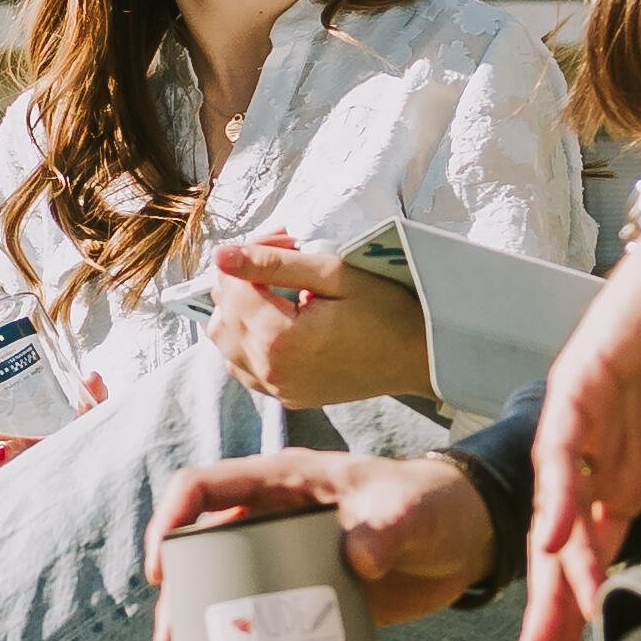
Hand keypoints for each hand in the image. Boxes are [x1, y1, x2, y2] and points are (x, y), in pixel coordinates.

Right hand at [159, 443, 493, 630]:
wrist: (469, 541)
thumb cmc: (434, 505)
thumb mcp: (410, 510)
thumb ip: (386, 527)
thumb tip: (358, 560)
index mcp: (286, 482)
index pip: (207, 486)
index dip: (173, 519)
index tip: (164, 567)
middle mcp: (275, 518)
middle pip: (203, 547)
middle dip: (179, 592)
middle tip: (172, 640)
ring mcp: (289, 559)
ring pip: (225, 586)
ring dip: (201, 621)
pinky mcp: (308, 595)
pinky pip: (262, 616)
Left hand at [205, 235, 425, 411]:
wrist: (420, 357)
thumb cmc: (386, 309)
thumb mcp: (333, 273)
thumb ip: (272, 263)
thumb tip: (220, 255)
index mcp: (279, 339)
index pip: (231, 286)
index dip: (251, 255)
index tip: (284, 243)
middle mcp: (270, 371)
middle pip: (221, 315)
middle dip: (242, 281)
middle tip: (283, 262)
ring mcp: (278, 390)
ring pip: (225, 343)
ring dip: (240, 312)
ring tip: (277, 292)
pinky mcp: (287, 397)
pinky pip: (243, 367)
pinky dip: (248, 341)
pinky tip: (275, 323)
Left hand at [520, 259, 640, 640]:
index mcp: (629, 481)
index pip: (599, 556)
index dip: (587, 606)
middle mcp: (598, 462)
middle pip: (563, 543)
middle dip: (551, 603)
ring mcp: (583, 428)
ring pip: (559, 504)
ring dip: (556, 561)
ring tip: (559, 614)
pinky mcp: (578, 389)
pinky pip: (562, 449)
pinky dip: (558, 493)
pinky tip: (556, 535)